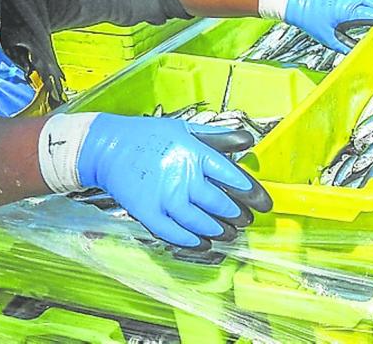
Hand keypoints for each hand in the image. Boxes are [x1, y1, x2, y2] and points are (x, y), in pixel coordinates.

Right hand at [76, 115, 271, 248]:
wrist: (108, 147)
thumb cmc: (148, 137)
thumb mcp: (185, 129)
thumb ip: (217, 137)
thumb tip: (248, 139)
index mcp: (193, 152)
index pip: (231, 175)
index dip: (251, 192)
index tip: (263, 202)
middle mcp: (181, 175)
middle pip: (219, 203)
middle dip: (238, 215)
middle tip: (247, 219)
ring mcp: (164, 197)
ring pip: (201, 222)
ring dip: (220, 231)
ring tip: (230, 233)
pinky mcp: (148, 213)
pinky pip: (175, 234)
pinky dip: (193, 242)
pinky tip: (205, 243)